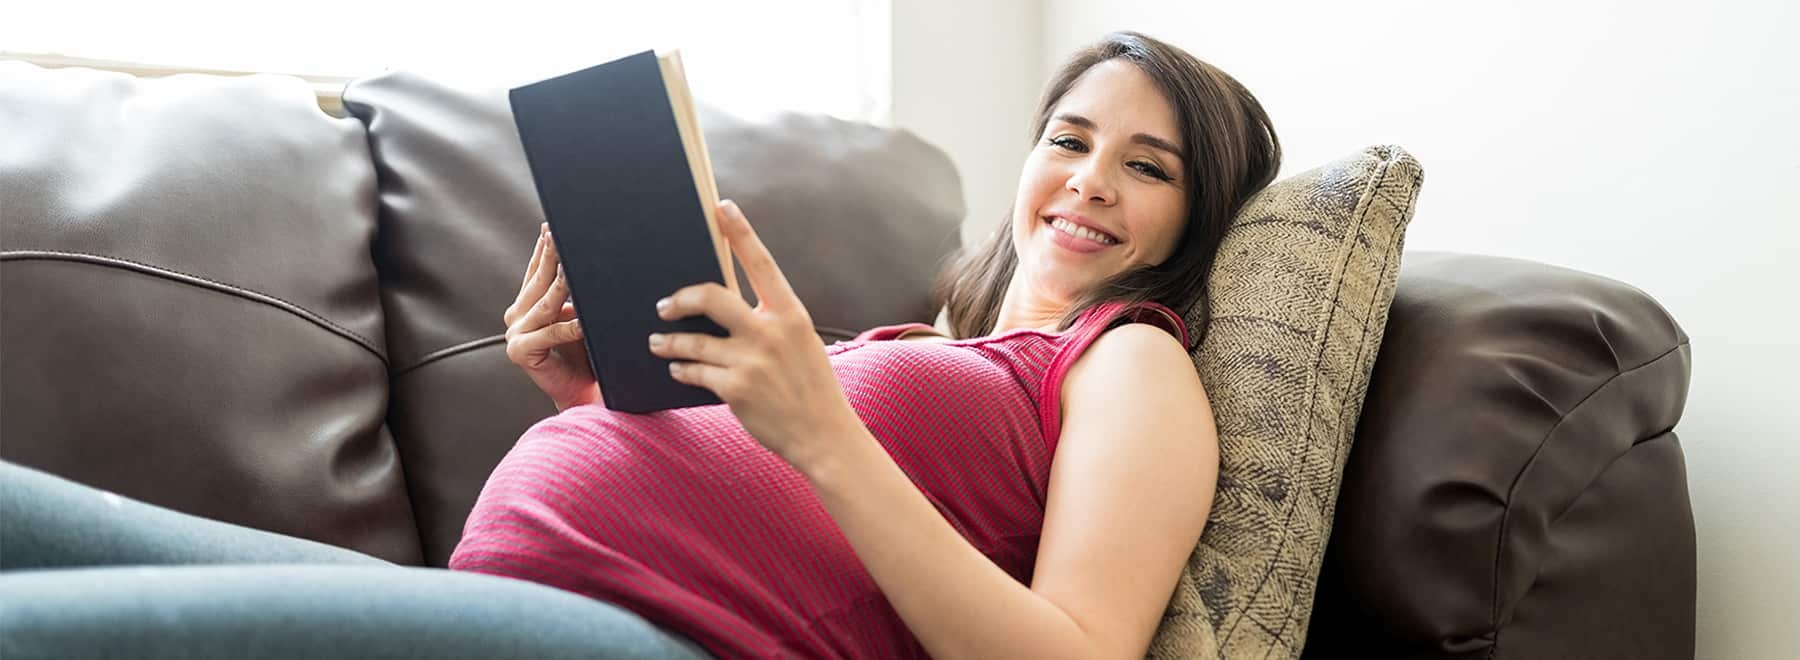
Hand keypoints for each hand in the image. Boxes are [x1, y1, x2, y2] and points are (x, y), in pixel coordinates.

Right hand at [504, 222, 601, 411]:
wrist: (581, 392)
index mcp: (524, 306)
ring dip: (562, 286)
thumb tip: (583, 263)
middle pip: (538, 283)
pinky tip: (583, 321)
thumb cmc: (584, 354)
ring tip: (573, 269)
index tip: (550, 227)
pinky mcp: (521, 352)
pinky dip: (569, 327)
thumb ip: (572, 294)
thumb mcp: (576, 316)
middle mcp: (515, 317)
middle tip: (560, 235)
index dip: (542, 250)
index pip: (535, 272)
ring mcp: (515, 335)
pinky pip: (551, 334)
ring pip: (545, 305)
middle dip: (551, 257)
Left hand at [649, 200, 860, 468]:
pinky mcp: (736, 388)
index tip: (722, 207)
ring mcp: (751, 360)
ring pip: (693, 340)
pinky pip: (695, 371)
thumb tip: (728, 308)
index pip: (761, 262)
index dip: (741, 232)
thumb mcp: (801, 344)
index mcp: (791, 314)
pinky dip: (682, 370)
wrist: (824, 435)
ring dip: (669, 341)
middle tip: (665, 305)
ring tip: (657, 342)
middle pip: (711, 296)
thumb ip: (771, 322)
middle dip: (680, 298)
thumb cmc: (812, 388)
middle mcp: (770, 331)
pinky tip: (677, 370)